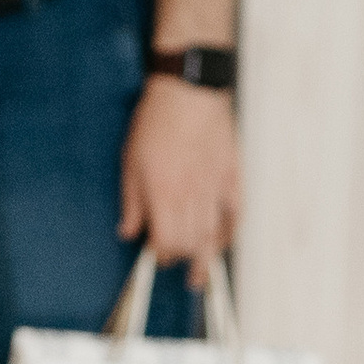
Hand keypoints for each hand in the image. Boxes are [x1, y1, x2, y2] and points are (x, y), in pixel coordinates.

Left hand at [119, 75, 241, 285]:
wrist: (189, 89)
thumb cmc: (156, 121)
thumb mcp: (131, 162)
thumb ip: (131, 202)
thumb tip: (128, 232)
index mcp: (164, 194)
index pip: (167, 242)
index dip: (162, 254)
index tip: (157, 255)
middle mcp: (191, 196)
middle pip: (191, 244)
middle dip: (183, 260)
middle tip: (178, 266)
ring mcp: (214, 187)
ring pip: (213, 235)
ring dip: (206, 258)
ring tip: (201, 275)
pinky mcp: (231, 174)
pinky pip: (235, 213)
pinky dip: (230, 232)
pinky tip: (222, 241)